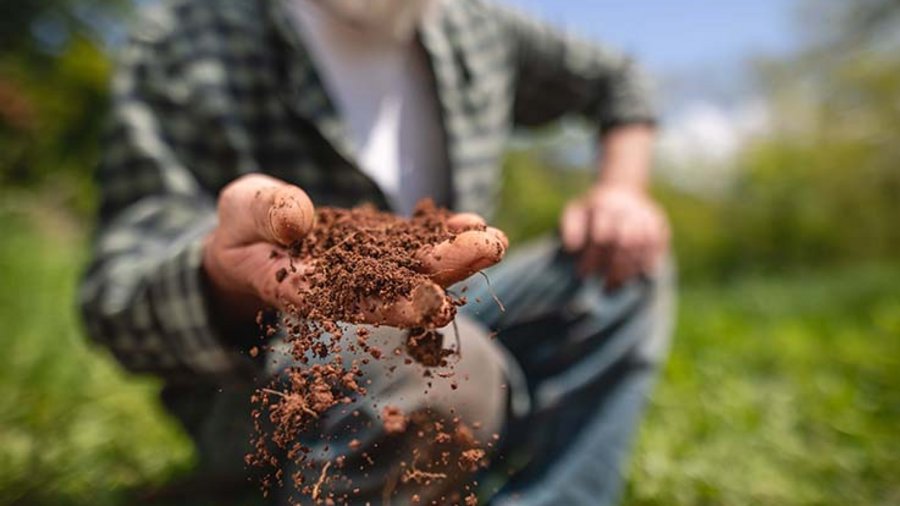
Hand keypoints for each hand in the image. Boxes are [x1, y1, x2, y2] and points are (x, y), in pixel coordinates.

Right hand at [202, 174, 506, 326]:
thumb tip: (298, 218)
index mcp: (305, 289)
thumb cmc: (241, 228)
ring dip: (457, 256)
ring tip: (494, 239)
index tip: (433, 304)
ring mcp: (367, 270)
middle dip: (445, 271)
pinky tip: (475, 223)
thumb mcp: (240, 210)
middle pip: (398, 287)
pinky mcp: (380, 250)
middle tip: (489, 251)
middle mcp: (346, 287)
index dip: (392, 305)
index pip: (351, 303)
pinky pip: (415, 244)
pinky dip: (443, 235)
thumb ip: (265, 212)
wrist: (254, 236)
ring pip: (415, 268)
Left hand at [560, 183, 668, 288]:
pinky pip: (658, 245)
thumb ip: (570, 227)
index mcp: (603, 206)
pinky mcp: (659, 222)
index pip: (600, 237)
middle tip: (605, 287)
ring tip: (620, 284)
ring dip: (631, 268)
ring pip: (642, 245)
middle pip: (625, 242)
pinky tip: (640, 275)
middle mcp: (627, 209)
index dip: (592, 258)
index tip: (583, 275)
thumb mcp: (576, 212)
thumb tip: (572, 247)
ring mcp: (646, 215)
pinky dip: (649, 261)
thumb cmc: (593, 210)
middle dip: (615, 268)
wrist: (622, 189)